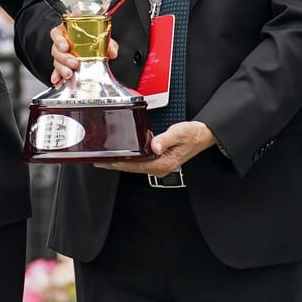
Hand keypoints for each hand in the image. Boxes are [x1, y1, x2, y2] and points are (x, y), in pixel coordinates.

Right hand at [49, 25, 116, 86]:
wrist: (97, 47)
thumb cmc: (95, 39)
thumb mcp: (104, 39)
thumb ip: (109, 44)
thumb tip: (112, 52)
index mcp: (68, 32)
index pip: (57, 34)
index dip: (59, 40)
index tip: (65, 47)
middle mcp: (62, 44)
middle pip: (56, 50)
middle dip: (64, 58)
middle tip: (74, 63)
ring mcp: (61, 56)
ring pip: (57, 62)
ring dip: (62, 69)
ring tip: (69, 74)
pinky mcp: (63, 66)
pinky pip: (57, 72)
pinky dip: (58, 78)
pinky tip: (58, 82)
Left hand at [98, 119, 215, 173]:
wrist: (203, 135)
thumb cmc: (193, 134)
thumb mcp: (179, 133)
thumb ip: (165, 139)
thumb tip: (153, 145)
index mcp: (162, 163)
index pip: (135, 165)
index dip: (118, 164)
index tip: (105, 162)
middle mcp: (159, 167)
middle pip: (132, 168)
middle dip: (115, 165)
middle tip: (97, 161)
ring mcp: (159, 165)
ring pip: (135, 166)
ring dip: (120, 163)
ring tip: (106, 159)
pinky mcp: (159, 160)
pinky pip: (140, 162)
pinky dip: (129, 159)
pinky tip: (122, 155)